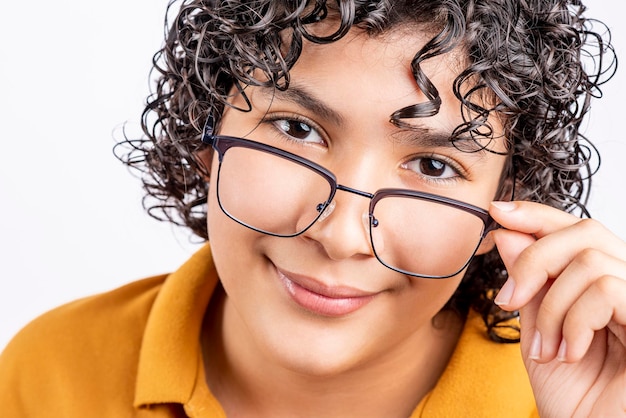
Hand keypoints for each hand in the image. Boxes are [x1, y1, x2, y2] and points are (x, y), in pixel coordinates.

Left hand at [489, 201, 625, 416]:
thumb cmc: (576, 399)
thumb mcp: (539, 333)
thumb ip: (529, 287)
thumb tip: (509, 235)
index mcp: (605, 284)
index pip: (576, 230)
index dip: (538, 215)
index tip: (498, 212)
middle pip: (585, 231)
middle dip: (535, 258)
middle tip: (508, 299)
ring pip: (591, 261)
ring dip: (552, 306)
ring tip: (547, 348)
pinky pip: (607, 289)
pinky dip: (574, 320)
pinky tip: (571, 353)